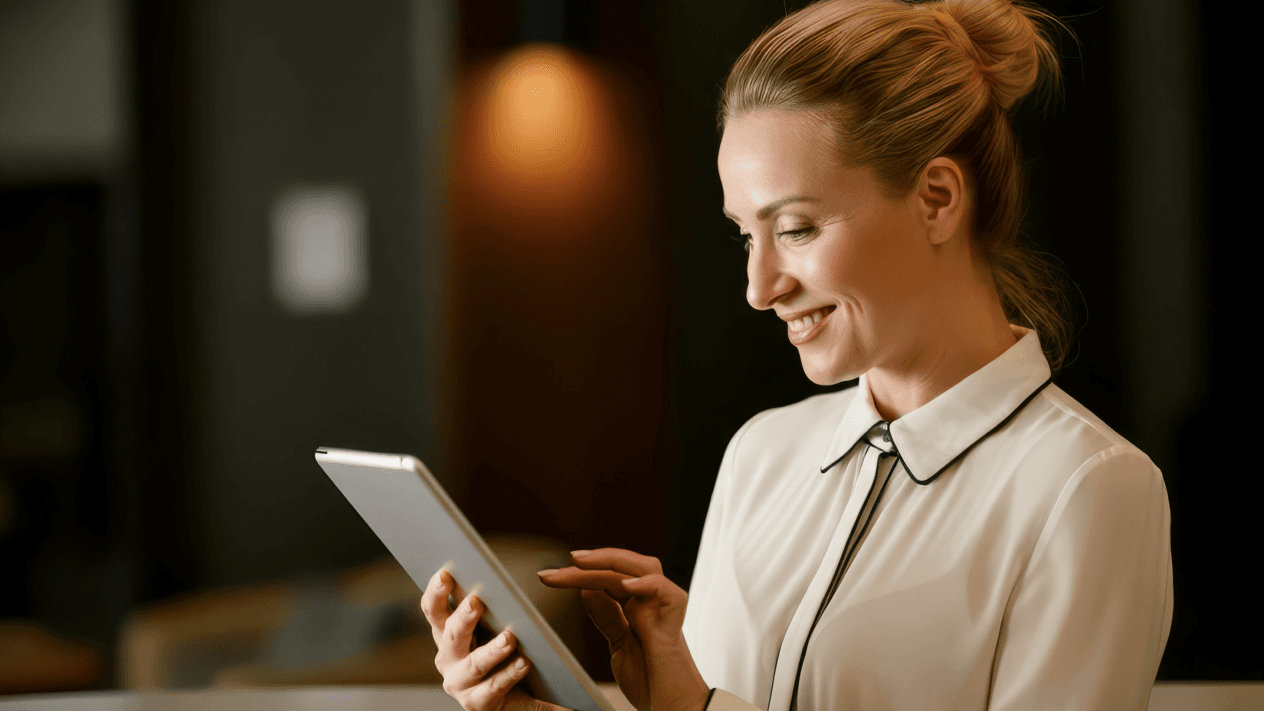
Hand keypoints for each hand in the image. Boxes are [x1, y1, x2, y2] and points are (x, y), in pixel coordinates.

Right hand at [420, 568, 568, 710]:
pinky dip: (509, 674)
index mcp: (447, 633)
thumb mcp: (497, 625)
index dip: (436, 592)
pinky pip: (493, 687)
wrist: (514, 696)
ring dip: (492, 650)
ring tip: (509, 638)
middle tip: (477, 602)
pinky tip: (523, 663)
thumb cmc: (503, 652)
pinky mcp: (477, 703)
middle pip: (451, 634)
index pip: (434, 609)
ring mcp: (460, 683)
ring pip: (474, 663)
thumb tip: (537, 574)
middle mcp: (448, 658)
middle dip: (463, 617)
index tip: (444, 574)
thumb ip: (502, 603)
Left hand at [537, 549, 709, 710]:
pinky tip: (624, 585)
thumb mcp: (618, 644)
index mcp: (637, 606)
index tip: (549, 576)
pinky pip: (664, 590)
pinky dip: (645, 584)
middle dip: (590, 562)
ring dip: (611, 560)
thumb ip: (607, 617)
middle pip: (622, 567)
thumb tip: (586, 590)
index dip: (580, 573)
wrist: (672, 707)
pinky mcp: (674, 618)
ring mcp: (663, 607)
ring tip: (581, 562)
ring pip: (643, 567)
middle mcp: (651, 601)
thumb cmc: (650, 680)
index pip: (608, 576)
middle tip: (558, 567)